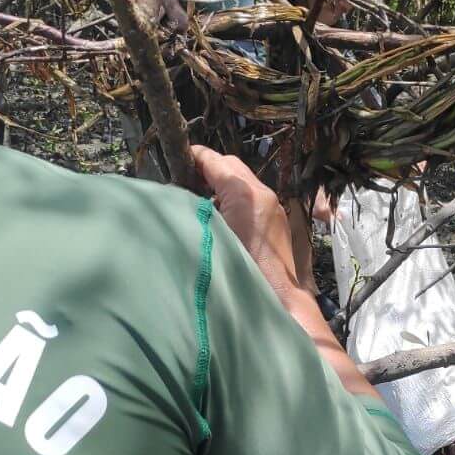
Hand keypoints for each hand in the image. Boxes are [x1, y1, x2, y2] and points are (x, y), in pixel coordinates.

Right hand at [190, 146, 301, 299]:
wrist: (276, 297)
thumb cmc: (240, 271)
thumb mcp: (209, 234)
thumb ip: (195, 209)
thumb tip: (181, 197)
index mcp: (244, 194)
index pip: (215, 161)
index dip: (194, 156)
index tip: (178, 158)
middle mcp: (262, 194)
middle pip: (231, 165)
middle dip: (208, 167)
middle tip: (184, 177)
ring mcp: (273, 205)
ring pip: (243, 180)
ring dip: (221, 182)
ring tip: (199, 195)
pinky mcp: (276, 219)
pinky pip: (252, 196)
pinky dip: (234, 196)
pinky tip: (220, 213)